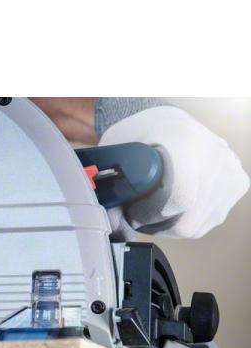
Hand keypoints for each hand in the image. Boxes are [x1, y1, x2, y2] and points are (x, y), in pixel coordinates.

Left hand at [100, 106, 249, 238]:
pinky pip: (209, 220)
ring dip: (169, 225)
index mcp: (185, 143)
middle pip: (188, 221)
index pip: (181, 199)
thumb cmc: (139, 136)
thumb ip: (110, 191)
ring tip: (154, 208)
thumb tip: (113, 226)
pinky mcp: (238, 183)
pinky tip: (173, 206)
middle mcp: (215, 156)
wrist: (167, 121)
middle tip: (139, 214)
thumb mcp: (115, 156)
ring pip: (197, 226)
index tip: (132, 213)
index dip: (151, 215)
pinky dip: (186, 220)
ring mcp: (230, 171)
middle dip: (155, 225)